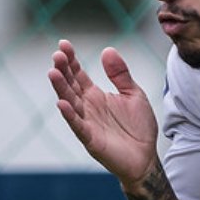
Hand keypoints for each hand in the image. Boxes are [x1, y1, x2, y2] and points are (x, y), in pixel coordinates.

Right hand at [47, 40, 159, 185]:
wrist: (146, 156)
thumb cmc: (138, 126)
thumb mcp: (133, 94)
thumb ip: (120, 74)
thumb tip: (107, 50)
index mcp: (96, 95)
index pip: (78, 74)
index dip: (71, 60)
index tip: (63, 44)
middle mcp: (87, 107)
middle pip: (70, 86)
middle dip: (63, 70)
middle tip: (57, 54)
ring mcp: (87, 122)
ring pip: (69, 103)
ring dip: (61, 89)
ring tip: (53, 72)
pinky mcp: (90, 139)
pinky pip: (78, 126)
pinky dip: (69, 115)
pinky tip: (62, 104)